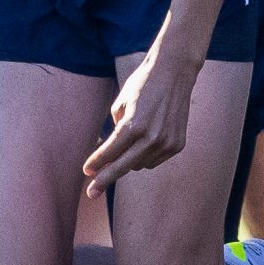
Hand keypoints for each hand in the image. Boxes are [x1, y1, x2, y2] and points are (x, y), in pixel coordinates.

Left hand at [83, 48, 197, 190]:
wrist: (175, 72)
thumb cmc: (143, 84)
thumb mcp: (121, 103)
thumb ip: (115, 130)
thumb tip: (109, 153)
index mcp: (134, 125)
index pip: (110, 152)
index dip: (96, 163)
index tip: (86, 173)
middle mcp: (152, 137)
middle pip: (123, 167)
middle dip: (104, 179)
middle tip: (91, 192)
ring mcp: (167, 143)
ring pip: (139, 165)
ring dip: (128, 161)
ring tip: (126, 146)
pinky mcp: (177, 145)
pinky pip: (154, 160)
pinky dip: (145, 156)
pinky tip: (144, 143)